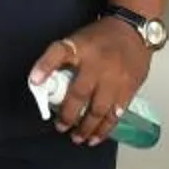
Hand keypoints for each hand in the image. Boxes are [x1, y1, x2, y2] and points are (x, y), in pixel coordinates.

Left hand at [29, 20, 150, 148]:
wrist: (134, 30)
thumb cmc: (100, 38)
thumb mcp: (78, 39)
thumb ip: (62, 59)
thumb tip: (41, 82)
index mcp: (82, 47)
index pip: (59, 52)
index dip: (45, 66)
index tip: (34, 81)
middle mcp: (98, 63)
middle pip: (79, 93)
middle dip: (69, 114)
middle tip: (61, 127)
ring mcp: (115, 78)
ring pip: (99, 109)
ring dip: (87, 127)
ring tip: (78, 138)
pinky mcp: (129, 88)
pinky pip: (116, 113)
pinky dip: (105, 128)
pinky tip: (97, 136)